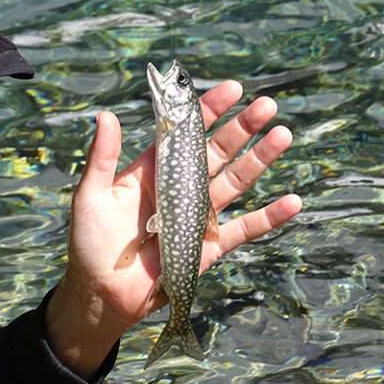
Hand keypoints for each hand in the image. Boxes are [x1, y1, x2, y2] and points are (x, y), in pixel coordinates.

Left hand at [46, 81, 301, 376]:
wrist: (102, 295)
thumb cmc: (90, 243)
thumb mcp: (92, 194)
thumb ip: (103, 156)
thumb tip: (106, 115)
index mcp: (155, 169)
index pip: (186, 132)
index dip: (209, 110)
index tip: (233, 89)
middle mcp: (181, 187)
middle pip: (219, 151)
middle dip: (243, 127)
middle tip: (267, 105)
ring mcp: (199, 215)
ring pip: (237, 181)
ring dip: (260, 159)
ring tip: (283, 134)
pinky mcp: (210, 246)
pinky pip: (245, 229)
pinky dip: (269, 217)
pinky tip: (294, 201)